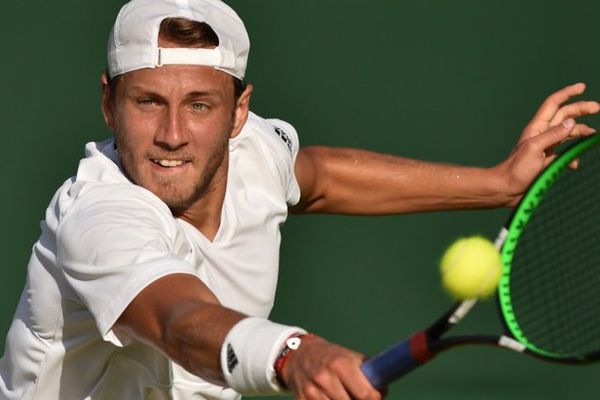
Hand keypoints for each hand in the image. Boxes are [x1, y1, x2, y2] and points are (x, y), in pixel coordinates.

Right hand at [281, 336, 381, 399]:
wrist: (298, 355)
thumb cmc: (331, 357)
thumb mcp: (350, 357)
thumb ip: (367, 373)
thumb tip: (382, 392)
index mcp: (341, 365)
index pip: (366, 394)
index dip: (375, 399)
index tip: (375, 397)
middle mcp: (325, 378)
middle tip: (358, 397)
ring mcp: (312, 392)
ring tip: (344, 396)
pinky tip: (330, 398)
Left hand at [494, 83, 599, 204]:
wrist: (507, 189)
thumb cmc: (516, 169)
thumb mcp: (535, 149)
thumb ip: (553, 135)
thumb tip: (571, 121)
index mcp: (537, 128)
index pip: (553, 104)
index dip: (567, 93)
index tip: (582, 87)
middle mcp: (542, 135)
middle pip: (564, 116)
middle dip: (580, 109)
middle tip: (597, 107)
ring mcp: (546, 148)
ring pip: (567, 134)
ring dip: (580, 132)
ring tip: (593, 135)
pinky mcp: (548, 161)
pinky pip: (565, 154)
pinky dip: (573, 156)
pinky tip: (574, 164)